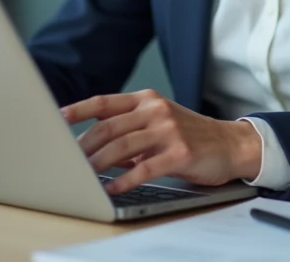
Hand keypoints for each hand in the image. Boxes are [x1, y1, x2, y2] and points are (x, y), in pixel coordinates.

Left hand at [61, 89, 261, 193]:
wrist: (230, 144)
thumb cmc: (190, 136)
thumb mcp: (159, 123)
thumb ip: (129, 130)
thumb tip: (93, 147)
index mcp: (147, 100)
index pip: (105, 102)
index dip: (79, 110)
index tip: (58, 118)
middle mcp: (156, 110)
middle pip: (109, 126)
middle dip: (84, 146)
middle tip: (68, 161)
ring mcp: (168, 130)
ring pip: (122, 146)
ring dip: (98, 163)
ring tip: (83, 176)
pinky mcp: (180, 153)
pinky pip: (144, 168)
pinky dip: (124, 179)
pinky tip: (112, 188)